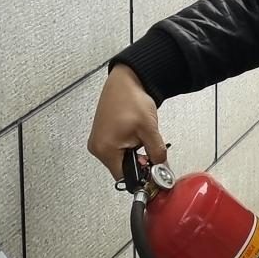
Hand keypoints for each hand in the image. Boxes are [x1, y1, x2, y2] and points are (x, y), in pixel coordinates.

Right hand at [87, 64, 166, 182]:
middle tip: (146, 145)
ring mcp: (98, 140)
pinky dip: (128, 145)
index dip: (141, 174)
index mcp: (104, 149)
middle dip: (138, 161)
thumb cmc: (131, 99)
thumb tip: (161, 169)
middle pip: (121, 168)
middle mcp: (97, 147)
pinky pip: (116, 148)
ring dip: (133, 152)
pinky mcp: (102, 134)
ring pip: (120, 158)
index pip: (124, 176)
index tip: (152, 170)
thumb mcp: (149, 130)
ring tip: (139, 134)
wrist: (126, 80)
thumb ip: (156, 153)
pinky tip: (133, 132)